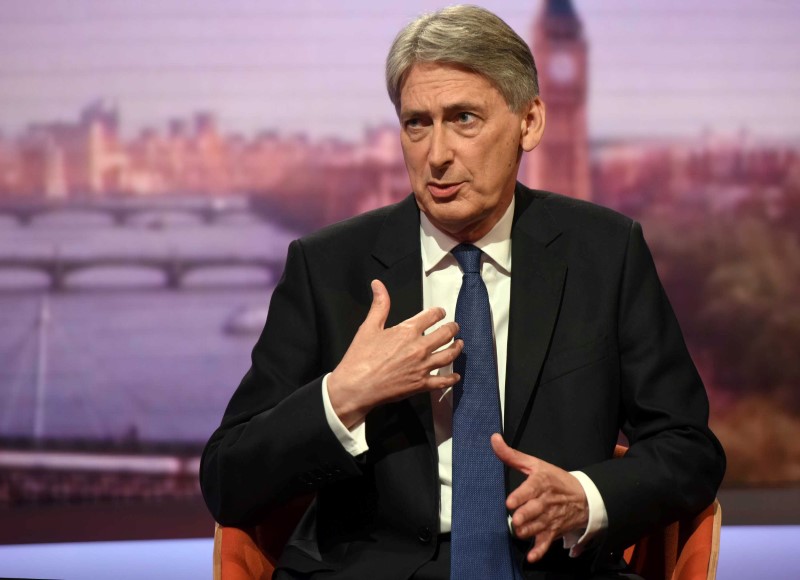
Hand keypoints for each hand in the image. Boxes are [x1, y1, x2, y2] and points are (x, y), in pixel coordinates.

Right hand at [328, 279, 462, 428]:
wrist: (356, 387)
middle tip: (454, 327)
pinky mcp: (421, 384)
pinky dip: (451, 378)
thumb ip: (379, 305)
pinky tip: (456, 376)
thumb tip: (378, 285)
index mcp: (407, 331)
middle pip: (445, 334)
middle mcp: (419, 348)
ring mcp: (422, 367)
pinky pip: (442, 381)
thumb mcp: (368, 327)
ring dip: (457, 348)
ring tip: (460, 344)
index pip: (431, 316)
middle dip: (452, 328)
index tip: (440, 312)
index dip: (438, 312)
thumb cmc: (360, 358)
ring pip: (448, 355)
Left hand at [491, 433, 588, 562]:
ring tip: (519, 532)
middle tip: (516, 520)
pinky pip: (546, 542)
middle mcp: (546, 501)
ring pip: (538, 526)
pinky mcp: (553, 530)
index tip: (510, 502)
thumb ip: (512, 455)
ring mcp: (550, 517)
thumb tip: (493, 439)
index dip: (521, 496)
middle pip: (535, 510)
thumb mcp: (535, 464)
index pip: (531, 489)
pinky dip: (540, 550)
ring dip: (529, 531)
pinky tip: (532, 556)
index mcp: (541, 482)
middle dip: (525, 516)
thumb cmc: (554, 479)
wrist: (584, 497)